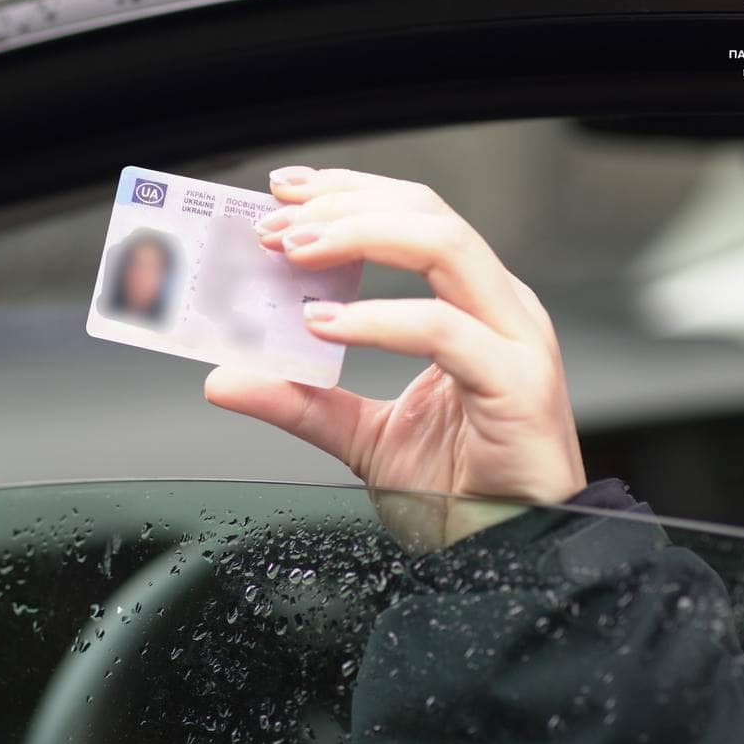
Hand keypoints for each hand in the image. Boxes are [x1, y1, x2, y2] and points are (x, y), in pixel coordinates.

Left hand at [204, 166, 585, 551]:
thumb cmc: (460, 490)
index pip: (411, 216)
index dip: (347, 192)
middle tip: (273, 223)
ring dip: (359, 236)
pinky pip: (442, 329)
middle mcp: (498, 308)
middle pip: (426, 213)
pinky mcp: (518, 382)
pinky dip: (378, 318)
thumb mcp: (362, 435)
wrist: (510, 552)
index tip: (281, 191)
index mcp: (471, 305)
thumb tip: (225, 378)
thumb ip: (300, 400)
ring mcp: (514, 339)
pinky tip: (325, 325)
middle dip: (342, 206)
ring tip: (294, 252)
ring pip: (443, 245)